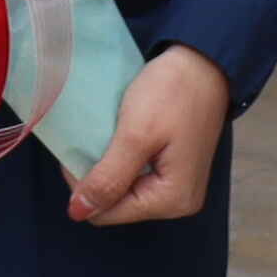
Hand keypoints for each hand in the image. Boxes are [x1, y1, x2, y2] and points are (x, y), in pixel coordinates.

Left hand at [64, 46, 232, 224]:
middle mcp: (178, 202)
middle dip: (94, 177)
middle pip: (116, 204)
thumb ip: (108, 178)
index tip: (74, 151)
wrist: (202, 63)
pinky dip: (119, 160)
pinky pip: (136, 176)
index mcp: (172, 200)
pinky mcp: (174, 169)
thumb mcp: (135, 136)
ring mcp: (178, 186)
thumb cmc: (171, 95)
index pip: (106, 213)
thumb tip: (78, 213)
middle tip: (86, 141)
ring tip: (99, 138)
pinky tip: (114, 139)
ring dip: (105, 167)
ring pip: (123, 190)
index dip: (82, 187)